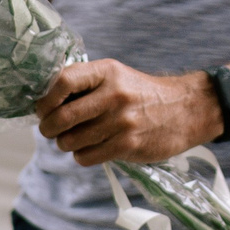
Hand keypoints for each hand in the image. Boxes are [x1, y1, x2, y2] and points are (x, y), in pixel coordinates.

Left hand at [35, 59, 223, 164]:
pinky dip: (83, 155)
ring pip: (70, 141)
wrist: (186, 110)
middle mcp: (114, 94)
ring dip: (66, 144)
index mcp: (107, 72)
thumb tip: (45, 101)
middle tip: (52, 129)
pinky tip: (94, 148)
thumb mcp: (117, 76)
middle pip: (61, 117)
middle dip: (49, 128)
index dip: (46, 99)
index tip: (44, 108)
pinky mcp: (128, 145)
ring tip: (77, 138)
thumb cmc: (142, 94)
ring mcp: (121, 121)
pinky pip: (86, 157)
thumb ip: (85, 84)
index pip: (63, 81)